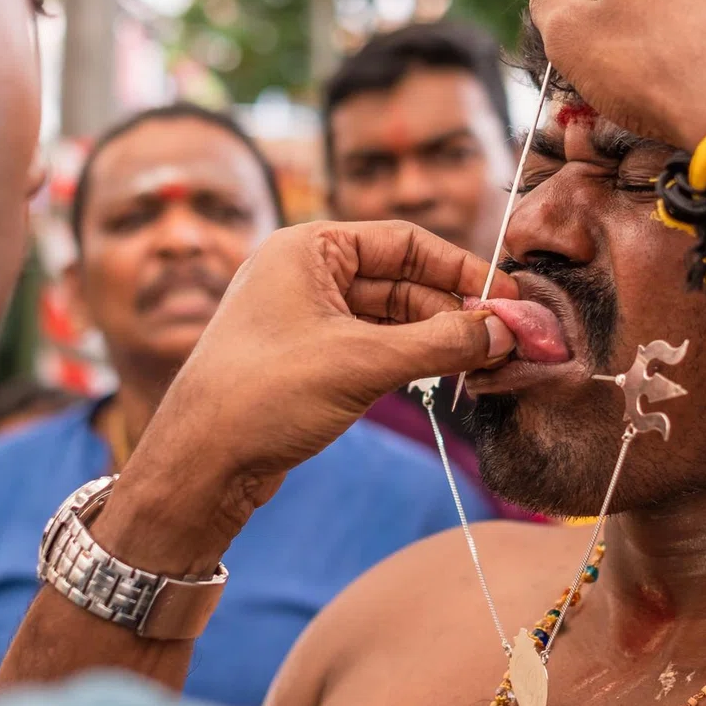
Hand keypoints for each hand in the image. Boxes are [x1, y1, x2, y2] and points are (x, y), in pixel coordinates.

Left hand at [119, 221, 519, 539]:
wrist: (199, 464)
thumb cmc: (263, 395)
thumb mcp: (363, 362)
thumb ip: (441, 342)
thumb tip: (504, 332)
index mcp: (308, 248)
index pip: (404, 241)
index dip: (461, 270)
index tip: (505, 299)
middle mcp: (305, 273)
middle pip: (401, 280)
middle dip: (453, 311)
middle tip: (503, 341)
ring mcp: (305, 317)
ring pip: (390, 317)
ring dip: (435, 339)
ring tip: (482, 365)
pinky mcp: (308, 358)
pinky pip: (372, 346)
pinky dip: (409, 360)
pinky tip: (443, 378)